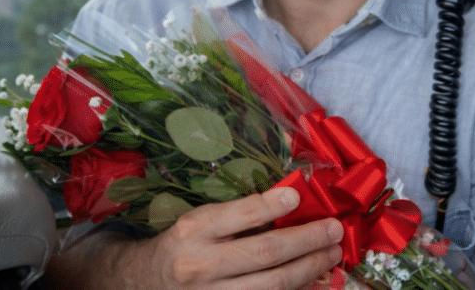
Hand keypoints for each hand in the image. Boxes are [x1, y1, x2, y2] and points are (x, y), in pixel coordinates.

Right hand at [45, 187, 344, 289]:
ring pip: (271, 287)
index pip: (239, 216)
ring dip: (309, 271)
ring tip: (332, 256)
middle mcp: (199, 266)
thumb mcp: (199, 220)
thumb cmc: (181, 244)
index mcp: (193, 230)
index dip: (271, 205)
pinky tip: (313, 282)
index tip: (298, 194)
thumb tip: (293, 199)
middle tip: (334, 230)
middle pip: (265, 255)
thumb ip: (239, 212)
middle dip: (307, 242)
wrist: (140, 284)